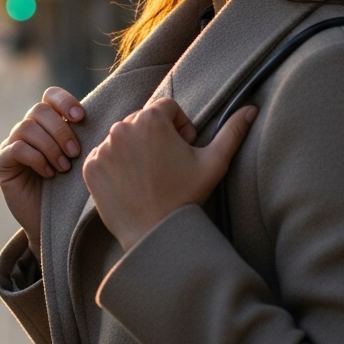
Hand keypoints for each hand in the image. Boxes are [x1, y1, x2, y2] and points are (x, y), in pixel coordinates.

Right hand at [0, 86, 84, 256]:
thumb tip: (109, 117)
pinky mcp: (0, 163)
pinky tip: (49, 174)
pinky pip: (16, 148)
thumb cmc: (73, 188)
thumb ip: (87, 135)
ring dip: (50, 147)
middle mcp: (26, 129)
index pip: (50, 96)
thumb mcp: (83, 158)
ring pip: (27, 128)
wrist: (57, 223)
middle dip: (61, 130)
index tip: (81, 117)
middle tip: (75, 152)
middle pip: (39, 110)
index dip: (64, 101)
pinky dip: (36, 159)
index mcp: (47, 122)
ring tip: (64, 168)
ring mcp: (10, 145)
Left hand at [83, 98, 257, 251]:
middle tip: (167, 166)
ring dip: (135, 149)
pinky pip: (104, 156)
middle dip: (156, 136)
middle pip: (142, 120)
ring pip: (123, 137)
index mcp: (151, 119)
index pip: (167, 109)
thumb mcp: (214, 162)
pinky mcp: (91, 167)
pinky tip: (132, 185)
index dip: (179, 127)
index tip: (183, 150)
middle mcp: (122, 127)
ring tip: (150, 176)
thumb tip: (252, 108)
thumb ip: (232, 131)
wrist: (156, 236)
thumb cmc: (187, 198)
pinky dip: (116, 166)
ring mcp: (103, 147)